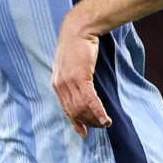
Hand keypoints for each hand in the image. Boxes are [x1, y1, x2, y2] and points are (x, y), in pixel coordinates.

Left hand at [51, 14, 111, 138]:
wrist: (78, 28)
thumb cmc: (76, 46)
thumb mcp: (69, 65)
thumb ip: (70, 80)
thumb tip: (80, 92)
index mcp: (56, 84)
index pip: (65, 110)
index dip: (76, 123)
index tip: (85, 133)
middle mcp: (60, 85)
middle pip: (75, 112)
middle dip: (89, 122)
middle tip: (101, 125)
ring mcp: (69, 81)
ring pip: (82, 108)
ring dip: (95, 119)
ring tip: (106, 123)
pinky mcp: (80, 76)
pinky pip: (90, 100)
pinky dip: (98, 111)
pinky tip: (105, 118)